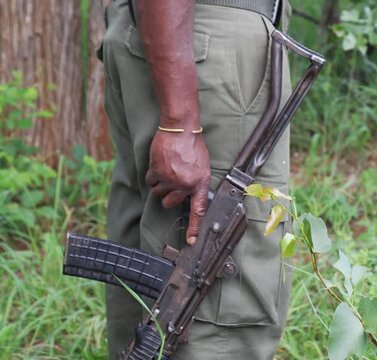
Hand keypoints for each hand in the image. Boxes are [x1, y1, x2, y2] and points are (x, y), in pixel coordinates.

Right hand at [145, 130, 209, 245]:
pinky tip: (160, 164)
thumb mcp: (202, 167)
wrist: (181, 129)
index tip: (191, 241)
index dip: (194, 227)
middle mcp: (185, 185)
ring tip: (167, 169)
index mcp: (200, 184)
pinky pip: (150, 181)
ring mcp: (170, 180)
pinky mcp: (157, 172)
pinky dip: (152, 175)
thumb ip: (196, 183)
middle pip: (170, 203)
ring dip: (160, 184)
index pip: (198, 211)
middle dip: (168, 195)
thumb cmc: (193, 146)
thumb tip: (190, 196)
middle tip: (172, 182)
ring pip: (158, 193)